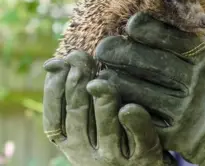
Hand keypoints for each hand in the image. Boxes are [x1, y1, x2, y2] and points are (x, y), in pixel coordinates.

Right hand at [42, 51, 175, 165]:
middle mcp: (86, 153)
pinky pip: (139, 137)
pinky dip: (134, 122)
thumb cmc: (109, 136)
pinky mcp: (143, 158)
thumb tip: (53, 62)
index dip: (56, 86)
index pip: (54, 115)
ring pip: (106, 127)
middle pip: (78, 114)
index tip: (64, 60)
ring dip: (103, 101)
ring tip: (101, 81)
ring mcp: (115, 157)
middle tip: (81, 58)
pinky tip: (129, 107)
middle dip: (77, 83)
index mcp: (68, 142)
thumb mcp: (85, 121)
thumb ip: (71, 95)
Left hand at [94, 12, 204, 165]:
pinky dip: (126, 107)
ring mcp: (188, 110)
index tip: (130, 25)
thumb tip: (153, 28)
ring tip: (102, 72)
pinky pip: (145, 118)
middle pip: (151, 63)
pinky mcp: (179, 135)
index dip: (147, 30)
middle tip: (102, 47)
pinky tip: (114, 99)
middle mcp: (198, 83)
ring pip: (141, 91)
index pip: (172, 39)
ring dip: (116, 80)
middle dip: (122, 52)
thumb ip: (191, 49)